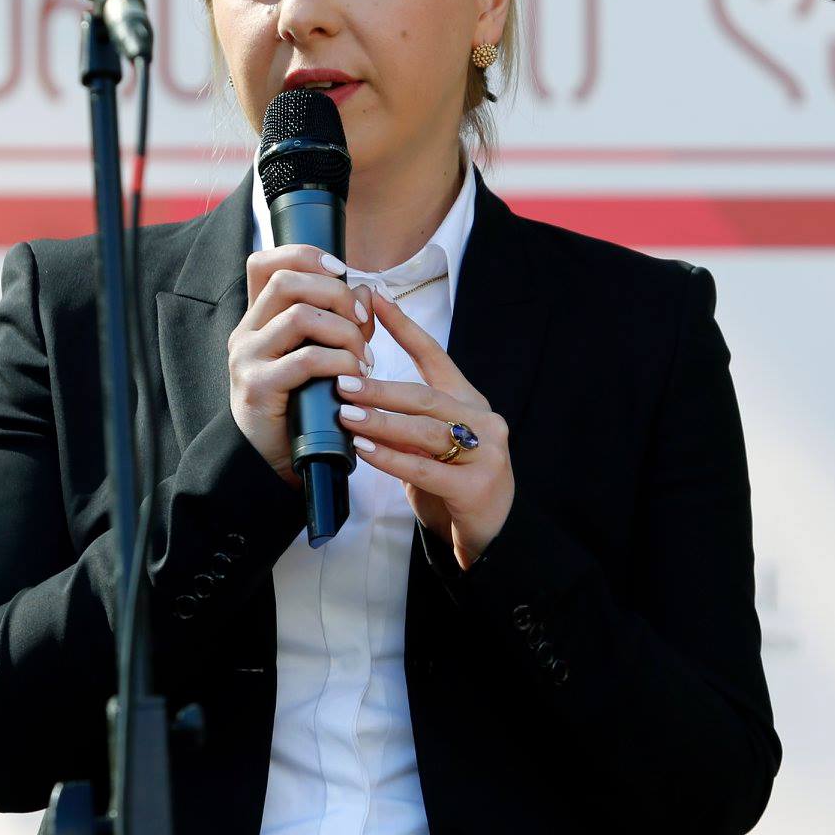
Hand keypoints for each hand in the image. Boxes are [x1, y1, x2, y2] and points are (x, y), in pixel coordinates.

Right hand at [229, 245, 375, 486]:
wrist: (272, 458)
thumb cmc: (301, 403)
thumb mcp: (322, 355)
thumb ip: (343, 322)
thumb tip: (367, 289)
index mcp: (259, 318)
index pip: (266, 263)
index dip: (305, 256)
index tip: (341, 271)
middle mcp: (247, 331)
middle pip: (288, 281)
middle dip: (336, 293)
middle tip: (362, 319)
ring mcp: (248, 357)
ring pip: (300, 316)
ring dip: (344, 332)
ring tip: (363, 357)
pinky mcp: (258, 386)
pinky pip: (306, 359)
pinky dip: (340, 363)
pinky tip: (354, 378)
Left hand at [337, 288, 513, 569]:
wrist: (492, 534)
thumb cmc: (453, 484)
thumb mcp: (430, 445)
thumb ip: (405, 422)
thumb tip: (357, 396)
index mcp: (469, 402)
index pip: (435, 356)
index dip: (404, 328)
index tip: (375, 300)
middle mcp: (481, 420)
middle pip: (425, 395)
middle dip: (380, 386)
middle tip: (341, 379)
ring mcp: (484, 453)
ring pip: (425, 429)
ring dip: (381, 421)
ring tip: (346, 413)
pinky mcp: (476, 487)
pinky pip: (425, 467)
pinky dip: (390, 458)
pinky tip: (363, 451)